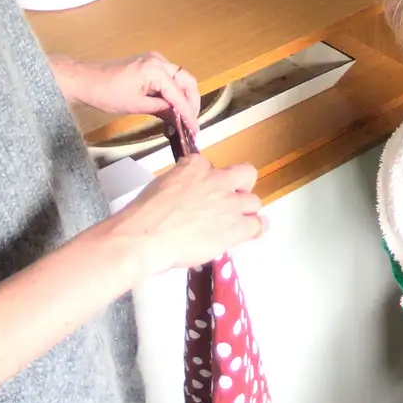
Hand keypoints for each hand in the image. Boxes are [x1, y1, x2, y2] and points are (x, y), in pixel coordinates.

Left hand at [54, 51, 198, 125]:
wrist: (86, 80)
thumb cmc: (106, 93)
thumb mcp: (136, 105)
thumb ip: (162, 109)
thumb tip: (180, 119)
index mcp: (155, 70)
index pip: (179, 95)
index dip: (189, 114)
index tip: (195, 130)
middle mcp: (159, 60)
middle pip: (187, 81)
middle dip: (192, 103)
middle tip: (192, 123)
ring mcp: (155, 59)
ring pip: (180, 79)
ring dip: (184, 97)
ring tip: (184, 117)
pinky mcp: (149, 63)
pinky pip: (169, 77)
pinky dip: (174, 91)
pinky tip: (172, 106)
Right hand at [102, 155, 266, 279]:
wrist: (145, 237)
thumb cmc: (144, 215)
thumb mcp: (160, 185)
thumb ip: (180, 184)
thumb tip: (184, 196)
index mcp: (195, 166)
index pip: (211, 166)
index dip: (209, 181)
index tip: (202, 193)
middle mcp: (217, 180)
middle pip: (245, 174)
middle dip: (241, 186)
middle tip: (229, 201)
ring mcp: (229, 203)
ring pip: (254, 202)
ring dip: (246, 211)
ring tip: (235, 222)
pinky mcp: (235, 227)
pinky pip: (258, 225)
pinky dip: (256, 229)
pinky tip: (249, 233)